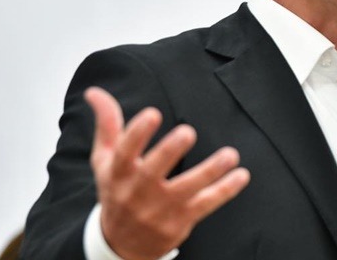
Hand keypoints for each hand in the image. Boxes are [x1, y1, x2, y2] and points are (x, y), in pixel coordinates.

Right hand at [85, 86, 250, 259]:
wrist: (120, 245)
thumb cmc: (116, 192)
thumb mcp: (104, 162)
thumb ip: (107, 125)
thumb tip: (95, 92)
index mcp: (118, 173)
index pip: (125, 152)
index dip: (137, 133)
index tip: (152, 113)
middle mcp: (137, 192)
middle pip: (154, 171)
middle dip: (170, 152)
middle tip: (188, 132)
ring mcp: (160, 209)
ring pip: (187, 189)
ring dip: (210, 171)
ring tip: (230, 154)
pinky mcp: (180, 221)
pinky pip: (206, 204)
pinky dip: (225, 190)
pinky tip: (241, 175)